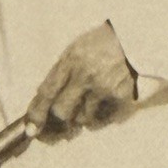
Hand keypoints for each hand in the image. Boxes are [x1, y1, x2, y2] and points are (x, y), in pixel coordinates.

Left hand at [27, 22, 136, 139]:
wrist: (136, 39)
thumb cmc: (102, 43)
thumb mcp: (76, 49)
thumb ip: (60, 72)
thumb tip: (42, 101)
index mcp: (71, 60)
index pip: (47, 92)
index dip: (36, 114)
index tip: (31, 129)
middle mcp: (85, 75)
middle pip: (62, 112)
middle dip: (57, 123)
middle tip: (58, 129)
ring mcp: (104, 87)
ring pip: (82, 118)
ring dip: (80, 118)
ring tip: (86, 108)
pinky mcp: (120, 97)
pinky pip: (102, 120)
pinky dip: (97, 119)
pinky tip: (100, 108)